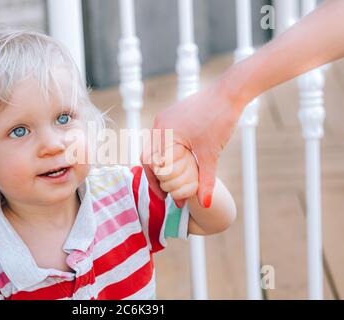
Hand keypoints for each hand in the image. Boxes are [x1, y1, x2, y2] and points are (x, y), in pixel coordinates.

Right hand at [143, 82, 240, 207]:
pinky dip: (167, 154)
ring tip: (172, 182)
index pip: (150, 164)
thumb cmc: (219, 119)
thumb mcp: (211, 154)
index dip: (157, 183)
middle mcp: (159, 124)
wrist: (229, 92)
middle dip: (157, 177)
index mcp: (163, 132)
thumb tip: (205, 204)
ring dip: (162, 166)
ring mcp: (164, 119)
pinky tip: (178, 164)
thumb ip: (206, 180)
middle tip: (167, 194)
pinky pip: (163, 140)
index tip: (167, 197)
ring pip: (155, 149)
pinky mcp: (172, 117)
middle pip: (149, 157)